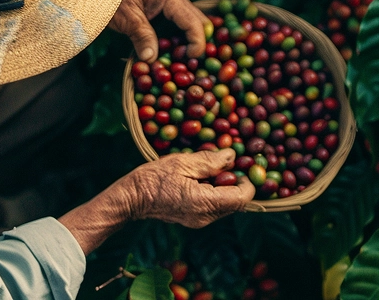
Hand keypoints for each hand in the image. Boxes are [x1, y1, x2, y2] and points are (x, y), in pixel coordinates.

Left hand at [109, 0, 207, 62]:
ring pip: (188, 25)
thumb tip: (152, 59)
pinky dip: (174, 39)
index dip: (198, 43)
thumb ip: (142, 36)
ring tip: (176, 61)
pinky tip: (165, 52)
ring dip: (186, 42)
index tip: (191, 60)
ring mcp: (167, 3)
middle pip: (198, 22)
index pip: (194, 23)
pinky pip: (175, 25)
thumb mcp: (126, 16)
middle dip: (197, 43)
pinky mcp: (158, 9)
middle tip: (187, 62)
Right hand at [121, 149, 255, 227]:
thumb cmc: (153, 178)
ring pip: (226, 205)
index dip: (247, 181)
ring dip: (225, 187)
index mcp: (205, 203)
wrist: (131, 198)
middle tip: (224, 164)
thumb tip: (233, 157)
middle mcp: (206, 217)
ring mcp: (200, 221)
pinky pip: (215, 206)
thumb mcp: (182, 162)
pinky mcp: (195, 219)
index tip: (240, 165)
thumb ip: (211, 161)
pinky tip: (201, 179)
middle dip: (236, 182)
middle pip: (237, 202)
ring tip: (209, 170)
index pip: (243, 198)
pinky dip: (215, 192)